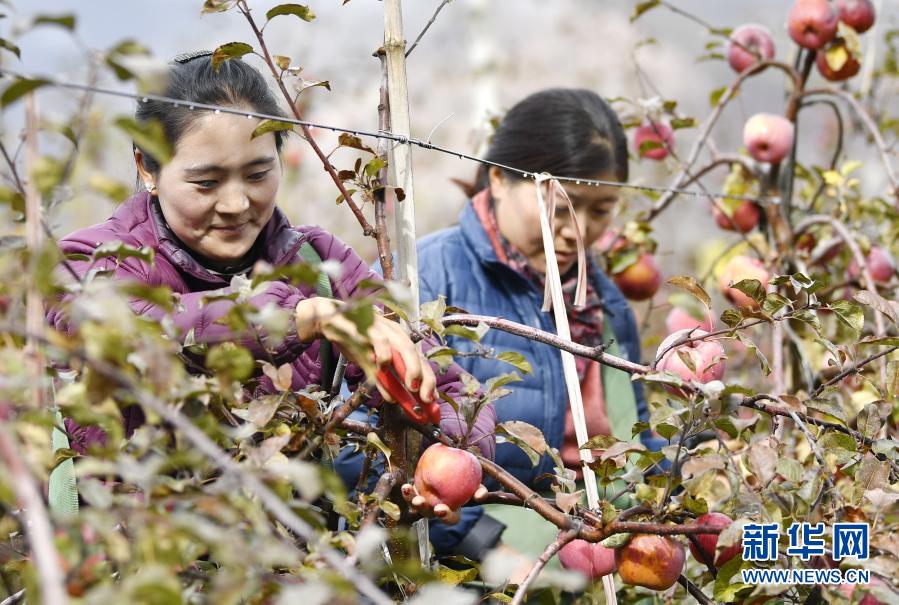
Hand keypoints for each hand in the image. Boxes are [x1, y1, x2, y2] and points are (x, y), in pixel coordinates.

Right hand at [294, 298, 436, 403]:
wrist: (330, 320)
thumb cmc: (353, 341)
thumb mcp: (370, 364)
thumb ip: (382, 380)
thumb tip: (393, 399)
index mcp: (399, 341)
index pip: (419, 361)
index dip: (428, 381)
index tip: (431, 402)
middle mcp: (396, 334)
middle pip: (417, 355)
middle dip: (425, 378)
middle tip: (426, 399)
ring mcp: (384, 329)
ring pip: (405, 347)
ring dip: (411, 367)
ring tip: (412, 386)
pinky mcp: (369, 328)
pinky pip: (382, 342)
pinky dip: (384, 356)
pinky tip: (382, 368)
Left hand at [400, 482, 487, 524]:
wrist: (452, 466)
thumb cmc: (466, 478)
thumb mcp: (475, 484)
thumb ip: (479, 489)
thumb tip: (481, 495)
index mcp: (451, 511)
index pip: (450, 519)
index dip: (446, 516)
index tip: (441, 509)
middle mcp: (436, 509)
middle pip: (429, 514)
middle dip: (426, 510)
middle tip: (422, 502)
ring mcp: (425, 502)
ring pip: (417, 505)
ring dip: (413, 500)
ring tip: (410, 493)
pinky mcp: (416, 493)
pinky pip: (410, 494)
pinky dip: (408, 491)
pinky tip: (406, 486)